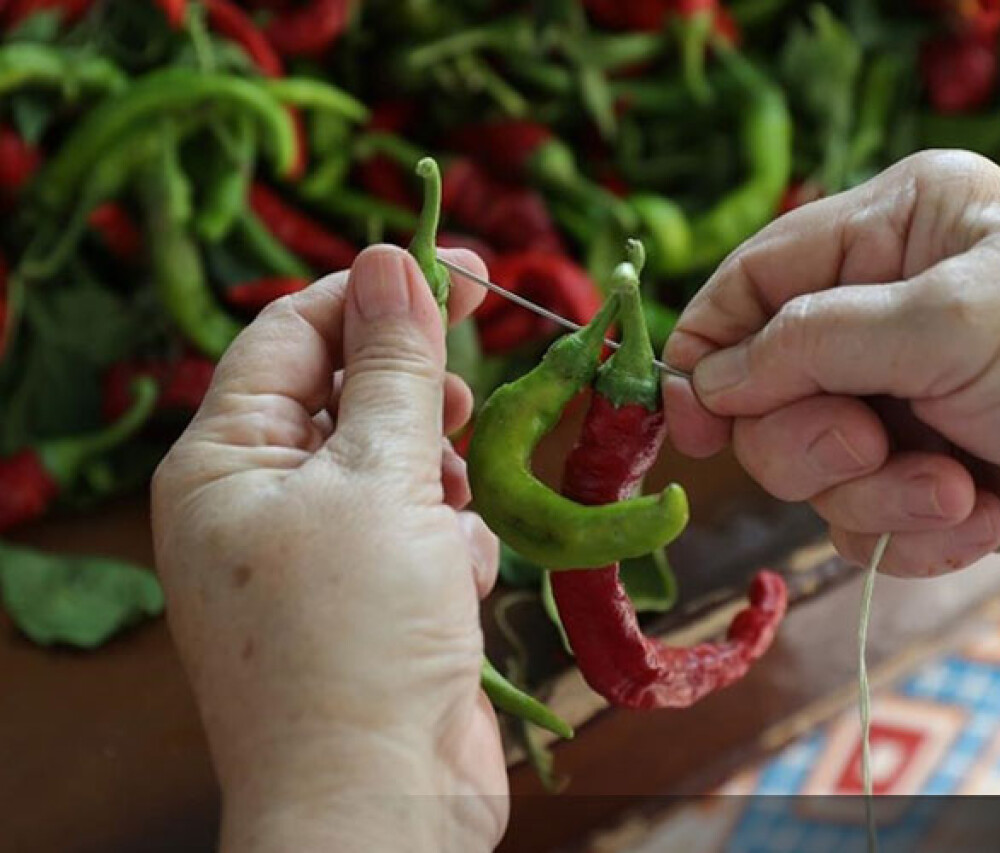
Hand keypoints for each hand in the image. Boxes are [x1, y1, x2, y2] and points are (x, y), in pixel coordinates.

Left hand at [152, 246, 506, 850]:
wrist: (379, 803)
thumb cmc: (357, 636)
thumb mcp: (379, 480)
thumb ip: (394, 366)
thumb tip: (395, 258)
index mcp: (223, 462)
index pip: (291, 333)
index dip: (374, 290)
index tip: (464, 265)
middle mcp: (259, 502)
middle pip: (346, 393)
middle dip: (414, 388)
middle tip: (470, 385)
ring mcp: (317, 555)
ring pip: (395, 461)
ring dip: (439, 472)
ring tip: (451, 510)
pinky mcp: (374, 598)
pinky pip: (419, 529)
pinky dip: (450, 540)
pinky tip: (458, 581)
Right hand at [664, 151, 999, 664]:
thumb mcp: (949, 322)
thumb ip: (809, 343)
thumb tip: (706, 382)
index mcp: (900, 228)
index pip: (758, 277)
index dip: (709, 347)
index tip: (687, 420)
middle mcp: (891, 308)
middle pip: (766, 385)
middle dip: (813, 433)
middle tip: (870, 443)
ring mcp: (906, 397)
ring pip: (808, 464)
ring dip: (875, 490)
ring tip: (954, 489)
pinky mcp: (923, 477)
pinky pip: (859, 519)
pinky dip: (913, 530)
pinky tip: (981, 514)